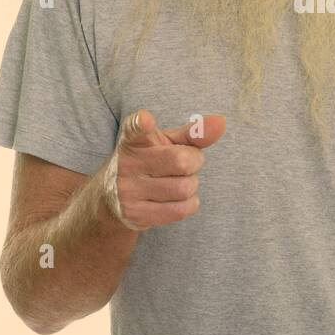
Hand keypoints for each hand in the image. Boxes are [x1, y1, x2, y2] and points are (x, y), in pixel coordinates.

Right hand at [101, 108, 225, 230]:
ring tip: (179, 181)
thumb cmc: (151, 162)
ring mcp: (127, 190)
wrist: (112, 198)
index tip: (146, 120)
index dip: (142, 124)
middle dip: (194, 162)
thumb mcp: (166, 143)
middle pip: (181, 161)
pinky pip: (180, 210)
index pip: (134, 128)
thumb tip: (221, 121)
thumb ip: (194, 132)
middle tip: (186, 164)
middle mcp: (126, 163)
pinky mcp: (135, 214)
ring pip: (184, 188)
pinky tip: (177, 198)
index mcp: (133, 140)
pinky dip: (189, 203)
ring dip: (191, 185)